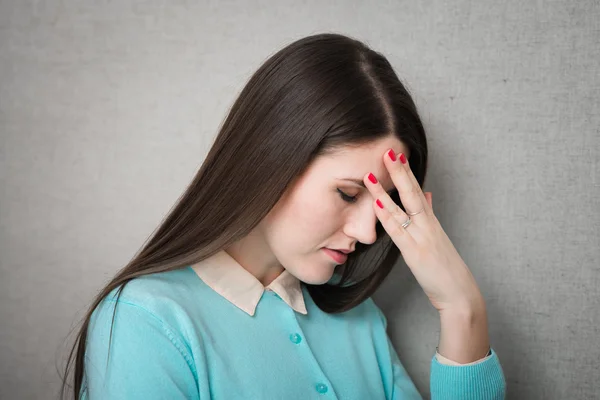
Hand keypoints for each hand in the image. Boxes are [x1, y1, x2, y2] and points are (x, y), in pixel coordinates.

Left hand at [364, 149, 484, 312]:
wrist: (459, 294)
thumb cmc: (445, 267)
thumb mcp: (437, 237)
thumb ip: (429, 214)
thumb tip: (426, 194)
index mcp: (430, 221)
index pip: (416, 191)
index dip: (406, 172)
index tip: (397, 154)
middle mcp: (427, 225)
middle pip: (412, 193)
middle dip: (399, 171)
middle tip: (388, 151)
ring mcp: (422, 237)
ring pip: (403, 208)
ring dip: (386, 190)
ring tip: (372, 173)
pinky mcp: (415, 253)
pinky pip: (398, 232)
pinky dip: (387, 216)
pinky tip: (377, 204)